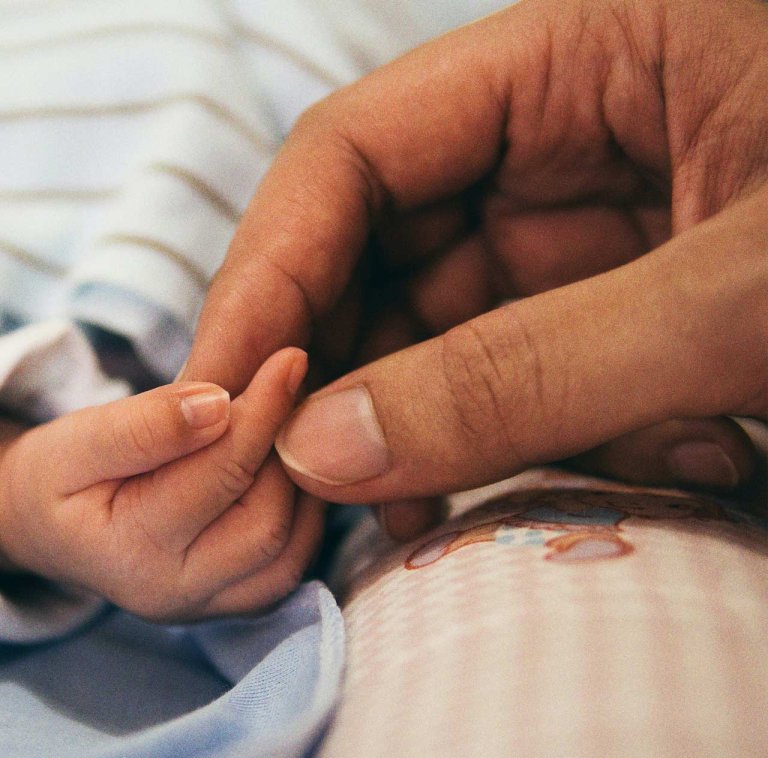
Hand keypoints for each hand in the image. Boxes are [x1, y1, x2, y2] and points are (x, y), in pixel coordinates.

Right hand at [0, 348, 322, 621]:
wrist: (42, 526)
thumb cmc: (56, 476)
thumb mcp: (78, 439)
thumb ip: (144, 425)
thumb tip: (218, 403)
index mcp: (131, 552)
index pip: (220, 475)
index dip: (262, 411)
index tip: (289, 358)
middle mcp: (175, 594)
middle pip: (267, 521)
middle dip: (285, 450)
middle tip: (291, 389)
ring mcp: (207, 608)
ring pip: (290, 547)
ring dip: (301, 481)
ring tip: (288, 423)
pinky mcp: (231, 604)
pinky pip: (291, 564)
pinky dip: (303, 512)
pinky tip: (286, 464)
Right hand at [183, 0, 767, 535]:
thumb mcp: (736, 304)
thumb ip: (529, 377)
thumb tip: (321, 451)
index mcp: (577, 58)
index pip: (353, 151)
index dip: (268, 274)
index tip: (218, 390)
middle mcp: (562, 135)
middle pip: (378, 247)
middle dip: (335, 371)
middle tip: (298, 484)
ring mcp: (592, 222)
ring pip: (441, 326)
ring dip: (419, 429)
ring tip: (405, 521)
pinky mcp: (626, 301)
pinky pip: (521, 370)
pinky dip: (510, 441)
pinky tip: (519, 496)